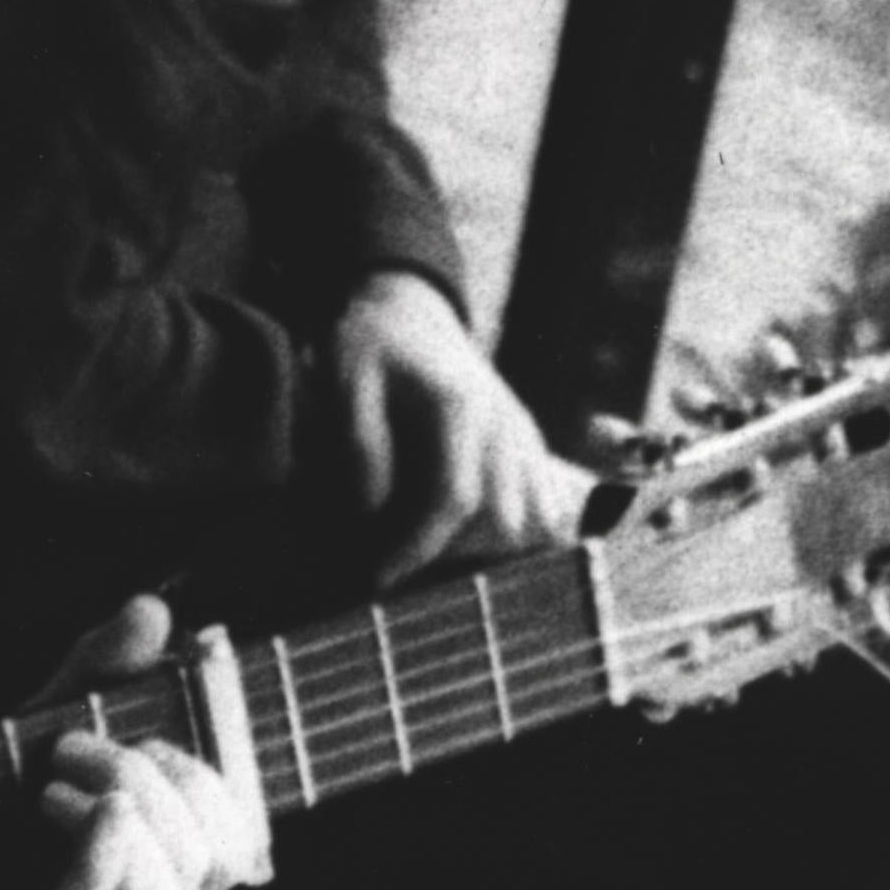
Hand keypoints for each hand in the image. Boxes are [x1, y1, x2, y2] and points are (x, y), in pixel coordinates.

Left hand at [0, 600, 263, 889]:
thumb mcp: (32, 736)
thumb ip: (95, 678)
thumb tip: (154, 608)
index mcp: (153, 889)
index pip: (238, 845)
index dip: (218, 777)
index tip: (158, 721)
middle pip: (209, 862)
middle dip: (154, 779)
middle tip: (71, 745)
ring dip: (121, 811)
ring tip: (47, 784)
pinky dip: (95, 853)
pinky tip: (71, 803)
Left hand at [331, 267, 588, 575]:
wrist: (409, 312)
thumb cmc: (370, 350)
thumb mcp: (343, 382)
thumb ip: (359, 445)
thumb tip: (374, 511)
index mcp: (459, 407)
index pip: (453, 500)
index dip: (416, 548)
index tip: (377, 577)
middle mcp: (504, 422)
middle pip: (502, 522)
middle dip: (451, 556)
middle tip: (398, 564)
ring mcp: (523, 434)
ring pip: (532, 521)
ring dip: (486, 551)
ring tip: (432, 553)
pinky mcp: (530, 444)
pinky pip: (545, 506)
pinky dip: (521, 534)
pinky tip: (487, 547)